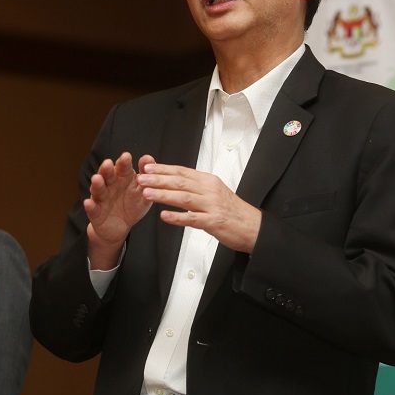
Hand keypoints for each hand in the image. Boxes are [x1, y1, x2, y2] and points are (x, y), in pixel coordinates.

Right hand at [85, 152, 153, 268]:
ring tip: (96, 178)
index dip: (124, 162)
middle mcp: (110, 185)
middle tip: (108, 163)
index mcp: (123, 178)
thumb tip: (148, 158)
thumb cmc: (132, 205)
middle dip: (107, 169)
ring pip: (98, 189)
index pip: (123, 168)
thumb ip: (146, 176)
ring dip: (97, 184)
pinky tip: (88, 202)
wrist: (120, 227)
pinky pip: (92, 209)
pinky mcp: (95, 212)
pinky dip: (90, 206)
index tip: (126, 156)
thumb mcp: (142, 192)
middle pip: (108, 175)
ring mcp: (101, 198)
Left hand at [137, 162, 260, 253]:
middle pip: (180, 182)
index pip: (182, 171)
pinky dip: (177, 217)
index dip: (164, 169)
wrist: (253, 226)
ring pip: (184, 198)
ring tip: (147, 194)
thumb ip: (196, 186)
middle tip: (142, 178)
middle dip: (158, 179)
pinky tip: (165, 216)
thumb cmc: (232, 211)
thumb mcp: (215, 192)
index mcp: (208, 181)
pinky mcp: (213, 221)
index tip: (148, 168)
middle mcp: (209, 190)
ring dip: (163, 195)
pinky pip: (192, 218)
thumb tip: (176, 180)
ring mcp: (211, 205)